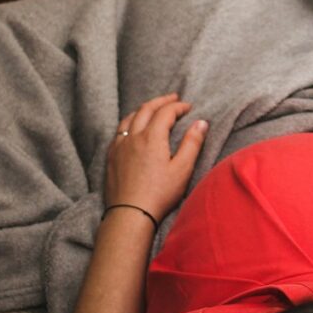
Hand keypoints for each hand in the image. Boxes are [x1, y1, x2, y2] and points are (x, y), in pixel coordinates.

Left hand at [105, 92, 207, 221]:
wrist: (129, 214)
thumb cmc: (159, 194)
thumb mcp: (183, 169)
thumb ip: (192, 143)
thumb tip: (201, 122)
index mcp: (152, 137)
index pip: (165, 112)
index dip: (178, 106)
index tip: (188, 107)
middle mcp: (133, 137)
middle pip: (146, 109)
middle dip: (161, 101)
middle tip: (173, 98)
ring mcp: (119, 146)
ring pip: (129, 118)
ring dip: (143, 109)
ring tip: (152, 108)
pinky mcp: (111, 157)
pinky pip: (119, 131)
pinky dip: (129, 122)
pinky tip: (132, 129)